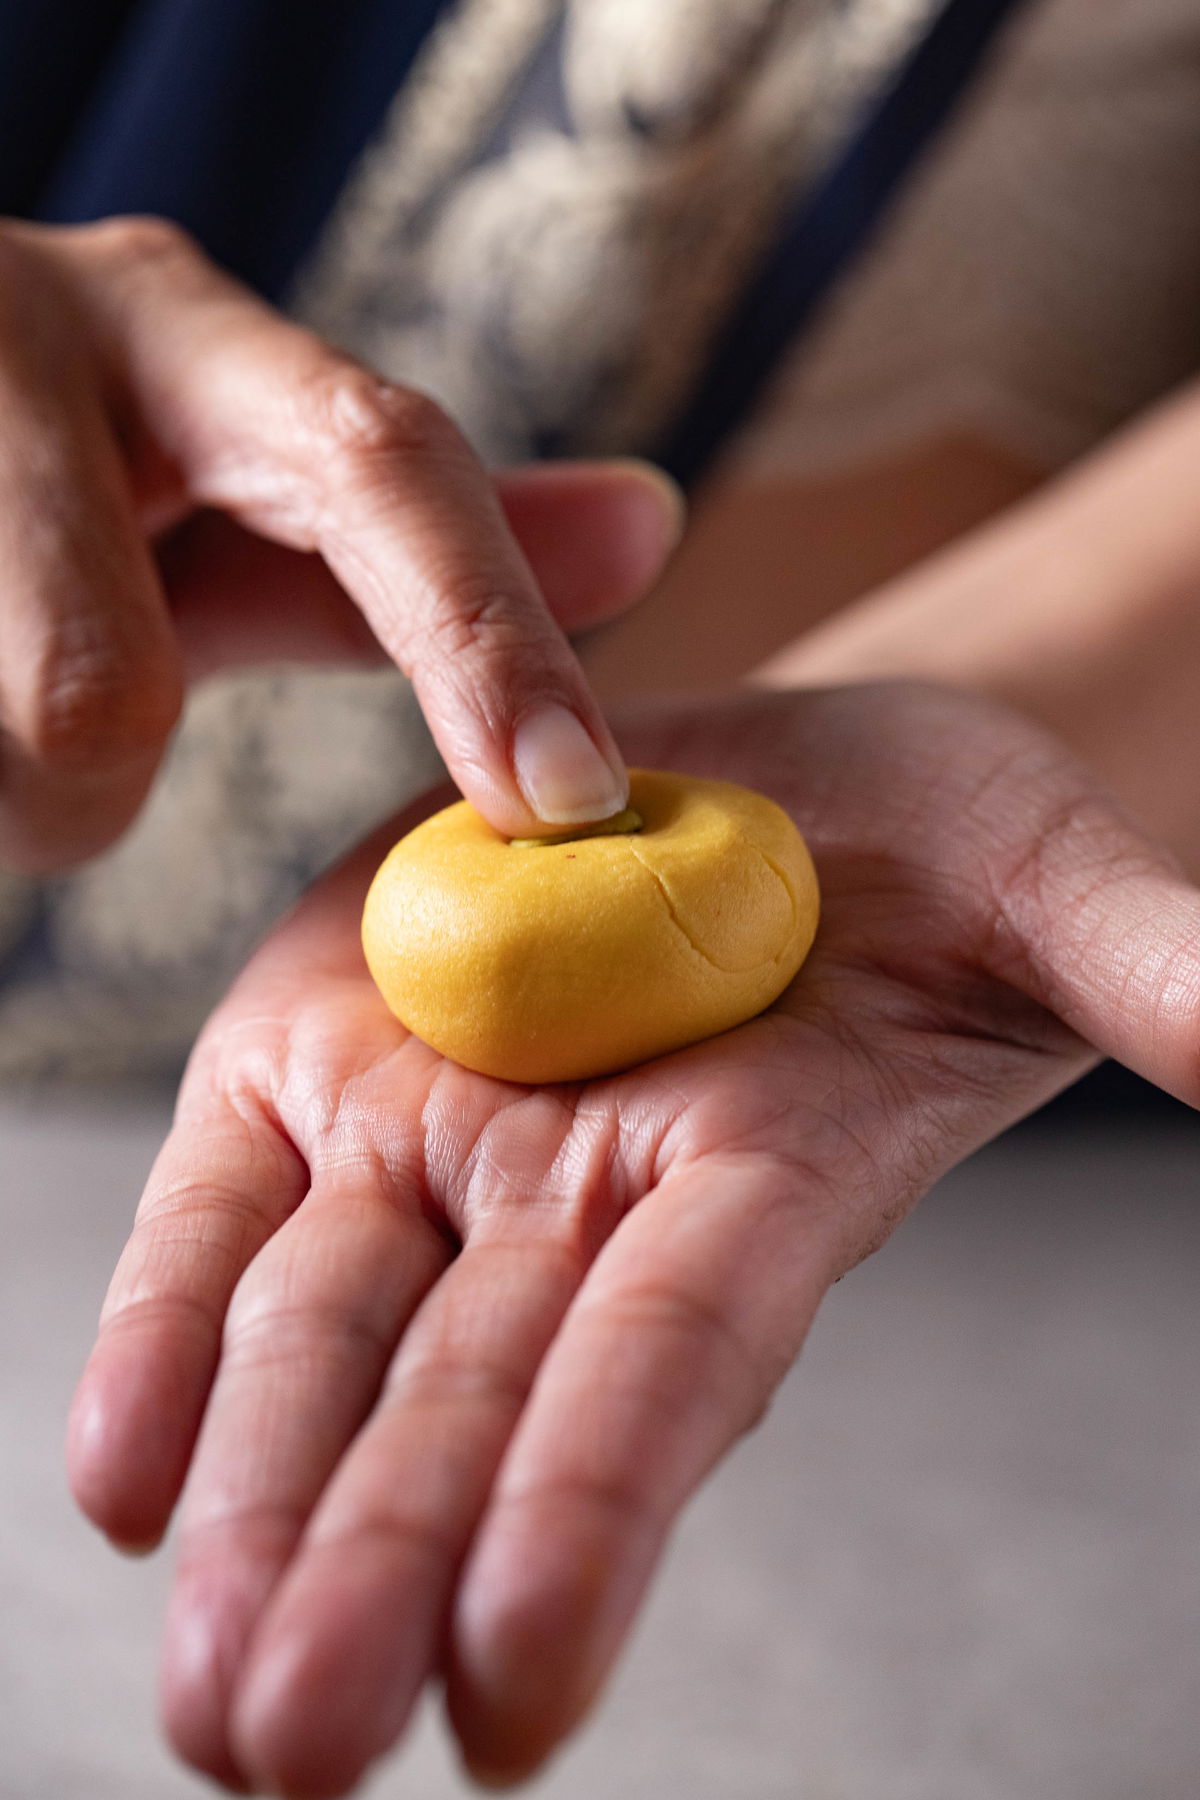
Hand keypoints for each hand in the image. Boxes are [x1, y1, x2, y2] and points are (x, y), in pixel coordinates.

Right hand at [0, 216, 680, 870]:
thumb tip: (651, 529)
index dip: (482, 639)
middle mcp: (27, 330)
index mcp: (175, 332)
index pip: (374, 464)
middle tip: (27, 737)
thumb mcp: (229, 478)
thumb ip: (418, 544)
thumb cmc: (56, 464)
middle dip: (71, 788)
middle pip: (94, 700)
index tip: (566, 800)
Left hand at [66, 683, 1199, 1795]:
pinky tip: (124, 1477)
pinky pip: (225, 1205)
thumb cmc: (945, 846)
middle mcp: (582, 1198)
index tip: (509, 1697)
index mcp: (762, 1180)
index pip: (674, 1363)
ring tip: (205, 1687)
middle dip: (384, 1564)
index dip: (595, 1505)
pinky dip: (164, 1328)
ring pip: (324, 1331)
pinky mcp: (318, 1046)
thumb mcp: (1050, 886)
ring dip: (259, 1497)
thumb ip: (1148, 974)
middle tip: (289, 1754)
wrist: (766, 771)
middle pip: (472, 1395)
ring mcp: (436, 1126)